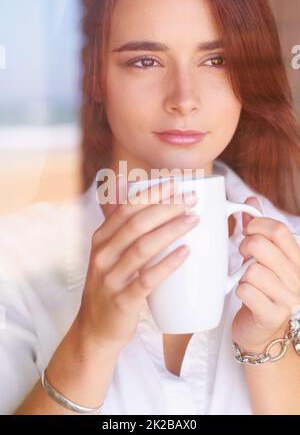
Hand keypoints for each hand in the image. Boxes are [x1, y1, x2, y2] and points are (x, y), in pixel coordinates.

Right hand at [77, 179, 199, 352]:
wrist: (95, 329)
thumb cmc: (111, 286)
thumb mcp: (109, 255)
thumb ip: (124, 232)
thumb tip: (151, 205)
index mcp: (101, 239)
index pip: (127, 208)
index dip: (152, 194)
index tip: (176, 185)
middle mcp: (102, 255)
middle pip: (136, 223)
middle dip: (166, 207)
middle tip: (191, 200)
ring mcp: (110, 278)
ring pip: (143, 247)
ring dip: (171, 229)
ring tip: (194, 219)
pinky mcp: (122, 300)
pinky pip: (147, 278)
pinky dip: (168, 264)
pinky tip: (186, 252)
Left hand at [232, 197, 299, 352]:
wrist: (264, 333)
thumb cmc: (263, 290)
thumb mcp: (264, 258)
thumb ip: (259, 231)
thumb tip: (251, 199)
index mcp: (296, 259)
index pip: (279, 230)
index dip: (256, 225)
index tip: (247, 231)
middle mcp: (296, 277)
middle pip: (263, 246)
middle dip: (245, 246)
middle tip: (243, 255)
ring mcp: (288, 298)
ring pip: (253, 270)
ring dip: (242, 274)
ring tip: (246, 280)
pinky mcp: (273, 315)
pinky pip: (247, 291)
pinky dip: (239, 291)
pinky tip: (244, 296)